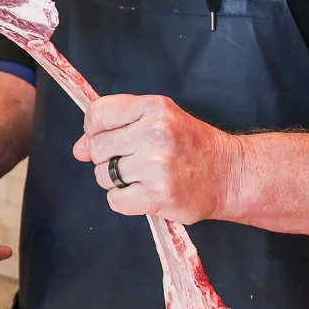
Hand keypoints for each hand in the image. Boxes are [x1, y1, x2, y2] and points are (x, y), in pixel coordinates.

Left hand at [71, 93, 240, 223]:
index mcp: (154, 107)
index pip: (97, 114)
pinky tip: (145, 193)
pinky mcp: (158, 195)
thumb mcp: (159, 120)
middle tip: (134, 160)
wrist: (230, 174)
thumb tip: (78, 149)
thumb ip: (117, 126)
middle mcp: (155, 133)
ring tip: (143, 177)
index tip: (107, 138)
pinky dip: (125, 201)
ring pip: (103, 176)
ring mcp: (156, 165)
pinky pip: (115, 201)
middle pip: (97, 148)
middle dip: (108, 158)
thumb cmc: (191, 145)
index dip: (94, 129)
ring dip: (117, 181)